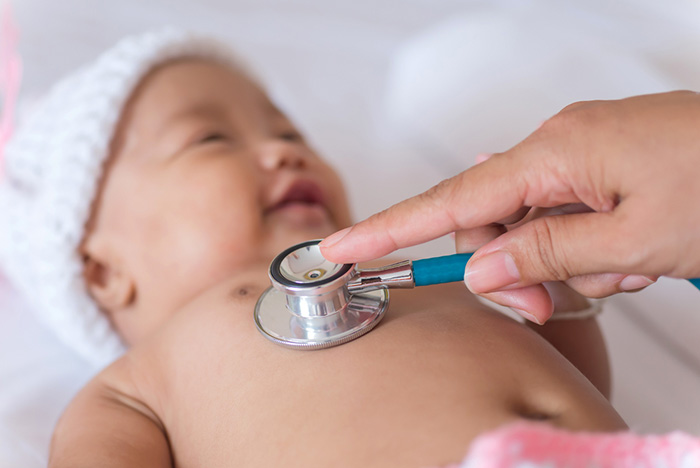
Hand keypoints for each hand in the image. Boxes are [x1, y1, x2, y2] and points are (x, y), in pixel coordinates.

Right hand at [320, 91, 699, 322]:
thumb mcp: (636, 241)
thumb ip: (547, 254)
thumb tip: (485, 269)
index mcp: (556, 151)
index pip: (451, 200)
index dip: (390, 227)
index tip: (342, 246)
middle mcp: (558, 147)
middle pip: (491, 220)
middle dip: (512, 271)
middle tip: (551, 305)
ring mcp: (580, 157)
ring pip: (530, 226)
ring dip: (559, 265)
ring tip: (623, 273)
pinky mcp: (602, 170)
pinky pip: (564, 219)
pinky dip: (585, 252)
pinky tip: (632, 258)